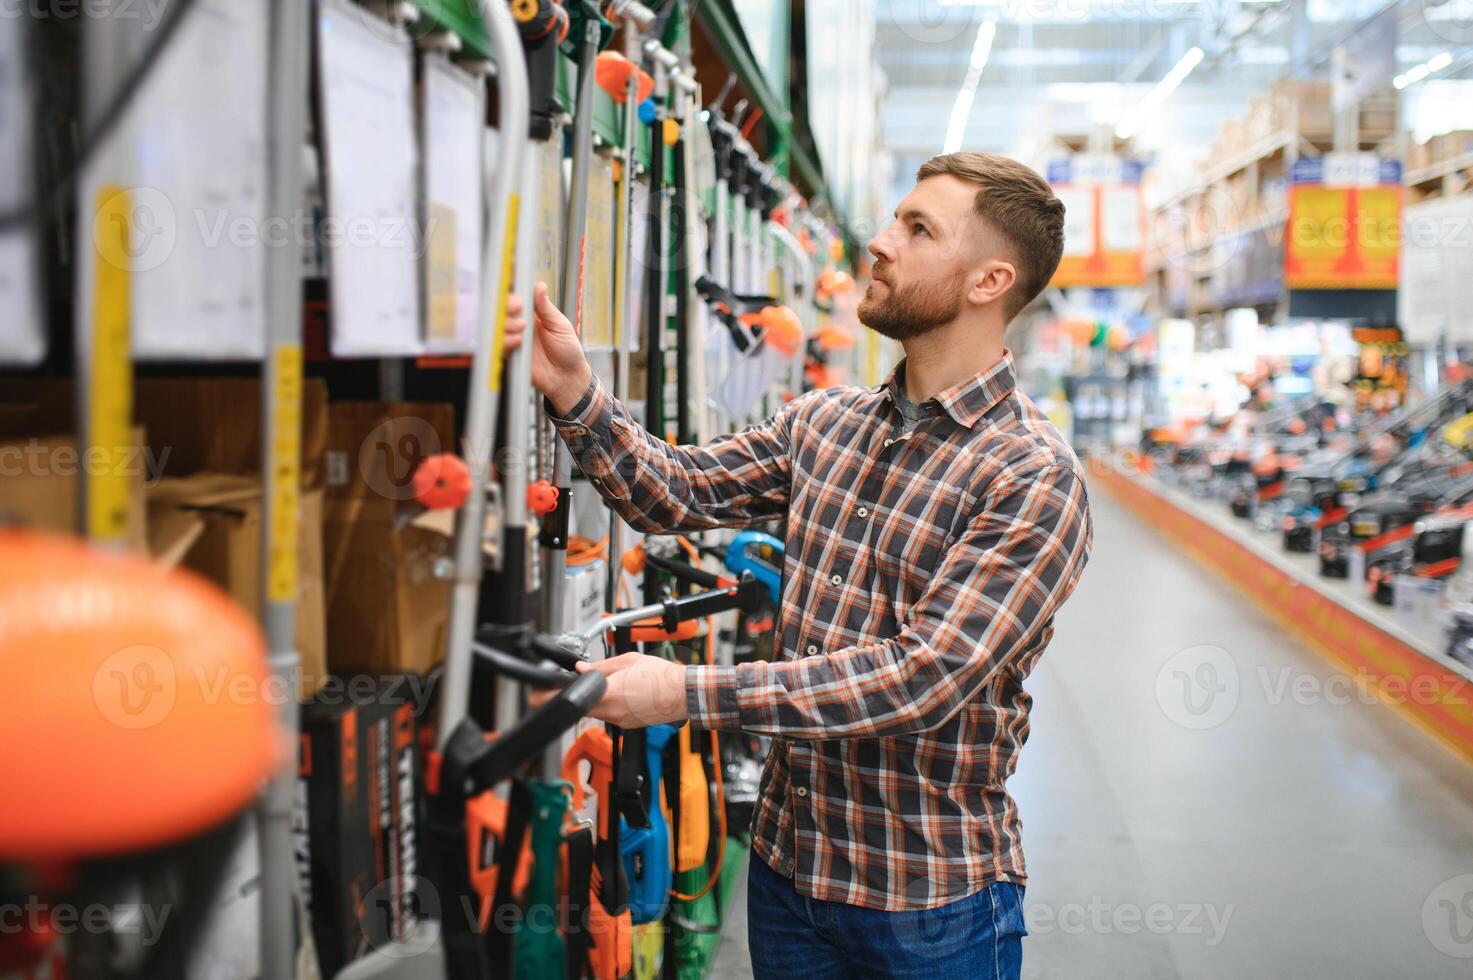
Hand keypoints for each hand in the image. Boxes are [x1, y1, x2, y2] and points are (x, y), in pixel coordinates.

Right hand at [504, 281, 592, 414]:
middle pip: (502, 311)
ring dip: (506, 324)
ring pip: (498, 328)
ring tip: (522, 327)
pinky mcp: (511, 356)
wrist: (567, 378)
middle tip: (517, 308)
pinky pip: (499, 347)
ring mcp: (514, 339)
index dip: (513, 296)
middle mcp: (521, 325)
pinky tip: (517, 340)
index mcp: (533, 314)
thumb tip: (539, 287)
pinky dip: (506, 342)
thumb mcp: (560, 325)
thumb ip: (547, 308)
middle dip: (506, 307)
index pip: (517, 299)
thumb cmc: (568, 352)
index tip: (518, 296)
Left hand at [528, 652, 688, 727]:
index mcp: (610, 692)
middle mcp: (613, 711)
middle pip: (582, 707)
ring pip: (597, 711)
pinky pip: (610, 715)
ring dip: (595, 701)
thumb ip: (601, 666)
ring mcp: (620, 721)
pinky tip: (623, 695)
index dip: (553, 698)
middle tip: (565, 691)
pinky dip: (610, 706)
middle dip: (575, 698)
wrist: (683, 694)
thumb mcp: (628, 661)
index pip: (574, 698)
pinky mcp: (628, 725)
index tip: (539, 697)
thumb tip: (580, 668)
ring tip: (612, 687)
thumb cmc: (662, 676)